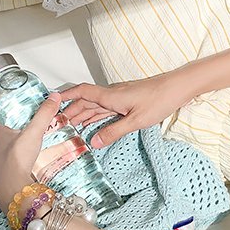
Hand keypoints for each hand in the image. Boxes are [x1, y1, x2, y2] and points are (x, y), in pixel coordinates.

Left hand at [0, 92, 61, 213]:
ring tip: (45, 127)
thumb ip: (44, 114)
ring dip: (30, 132)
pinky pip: (22, 148)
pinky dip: (31, 144)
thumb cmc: (15, 162)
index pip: (7, 109)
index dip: (21, 104)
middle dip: (28, 118)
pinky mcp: (12, 162)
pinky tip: (41, 145)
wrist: (14, 190)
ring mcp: (4, 152)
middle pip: (14, 122)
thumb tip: (53, 98)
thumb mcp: (32, 132)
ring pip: (18, 136)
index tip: (33, 100)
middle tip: (42, 113)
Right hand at [58, 74, 185, 147]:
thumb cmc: (160, 100)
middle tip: (58, 123)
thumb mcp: (136, 121)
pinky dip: (97, 116)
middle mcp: (112, 94)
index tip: (52, 101)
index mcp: (110, 96)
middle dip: (71, 110)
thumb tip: (93, 142)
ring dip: (83, 114)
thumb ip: (113, 131)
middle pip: (86, 101)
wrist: (178, 88)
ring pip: (96, 105)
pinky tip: (94, 124)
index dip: (66, 96)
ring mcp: (120, 97)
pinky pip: (107, 108)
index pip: (82, 92)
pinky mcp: (128, 101)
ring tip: (71, 126)